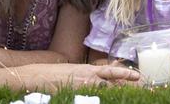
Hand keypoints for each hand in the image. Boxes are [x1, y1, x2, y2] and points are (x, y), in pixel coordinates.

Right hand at [13, 63, 140, 89]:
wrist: (31, 76)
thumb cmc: (49, 74)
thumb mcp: (70, 71)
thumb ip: (84, 75)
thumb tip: (94, 78)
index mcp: (87, 69)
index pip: (110, 71)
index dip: (125, 73)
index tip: (137, 76)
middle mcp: (87, 76)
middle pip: (111, 82)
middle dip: (123, 87)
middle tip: (138, 89)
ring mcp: (81, 86)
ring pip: (104, 91)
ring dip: (113, 94)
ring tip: (126, 96)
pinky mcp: (75, 94)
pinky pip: (91, 98)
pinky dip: (99, 98)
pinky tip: (105, 100)